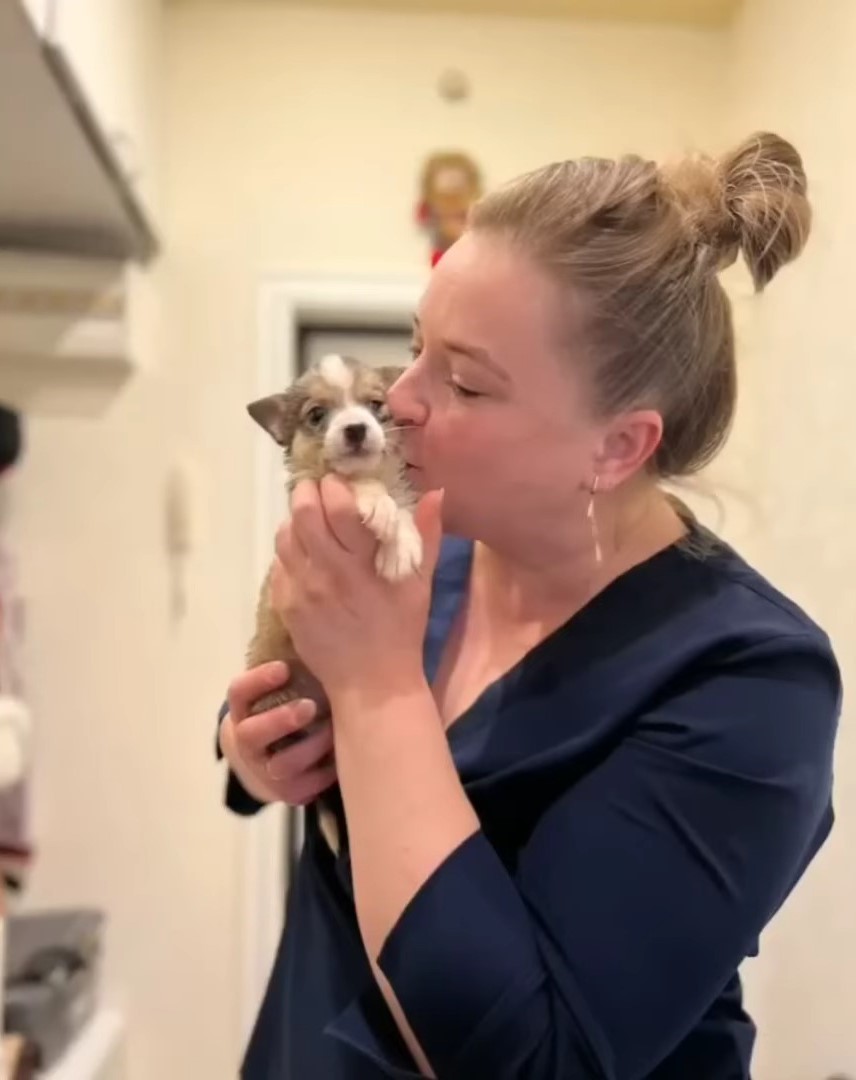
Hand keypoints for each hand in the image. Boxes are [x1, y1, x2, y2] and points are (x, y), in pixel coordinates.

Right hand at [221, 661, 335, 805]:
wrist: (266, 759)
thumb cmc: (283, 704)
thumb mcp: (280, 684)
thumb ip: (294, 657)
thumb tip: (313, 607)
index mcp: (242, 710)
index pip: (239, 694)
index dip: (258, 681)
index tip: (285, 668)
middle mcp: (247, 742)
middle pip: (252, 734)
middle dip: (282, 720)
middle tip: (310, 706)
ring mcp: (265, 772)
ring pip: (281, 766)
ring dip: (309, 749)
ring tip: (333, 732)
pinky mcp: (288, 794)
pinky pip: (305, 788)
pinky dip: (325, 773)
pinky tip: (343, 756)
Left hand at [272, 476, 443, 704]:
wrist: (371, 685)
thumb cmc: (401, 631)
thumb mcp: (420, 583)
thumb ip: (427, 535)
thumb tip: (435, 492)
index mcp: (362, 564)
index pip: (339, 507)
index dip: (336, 486)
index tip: (342, 483)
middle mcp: (327, 573)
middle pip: (303, 514)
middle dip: (308, 492)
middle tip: (319, 490)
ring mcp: (302, 590)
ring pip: (284, 536)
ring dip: (295, 521)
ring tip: (311, 522)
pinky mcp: (286, 606)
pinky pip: (277, 565)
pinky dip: (289, 552)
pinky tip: (305, 556)